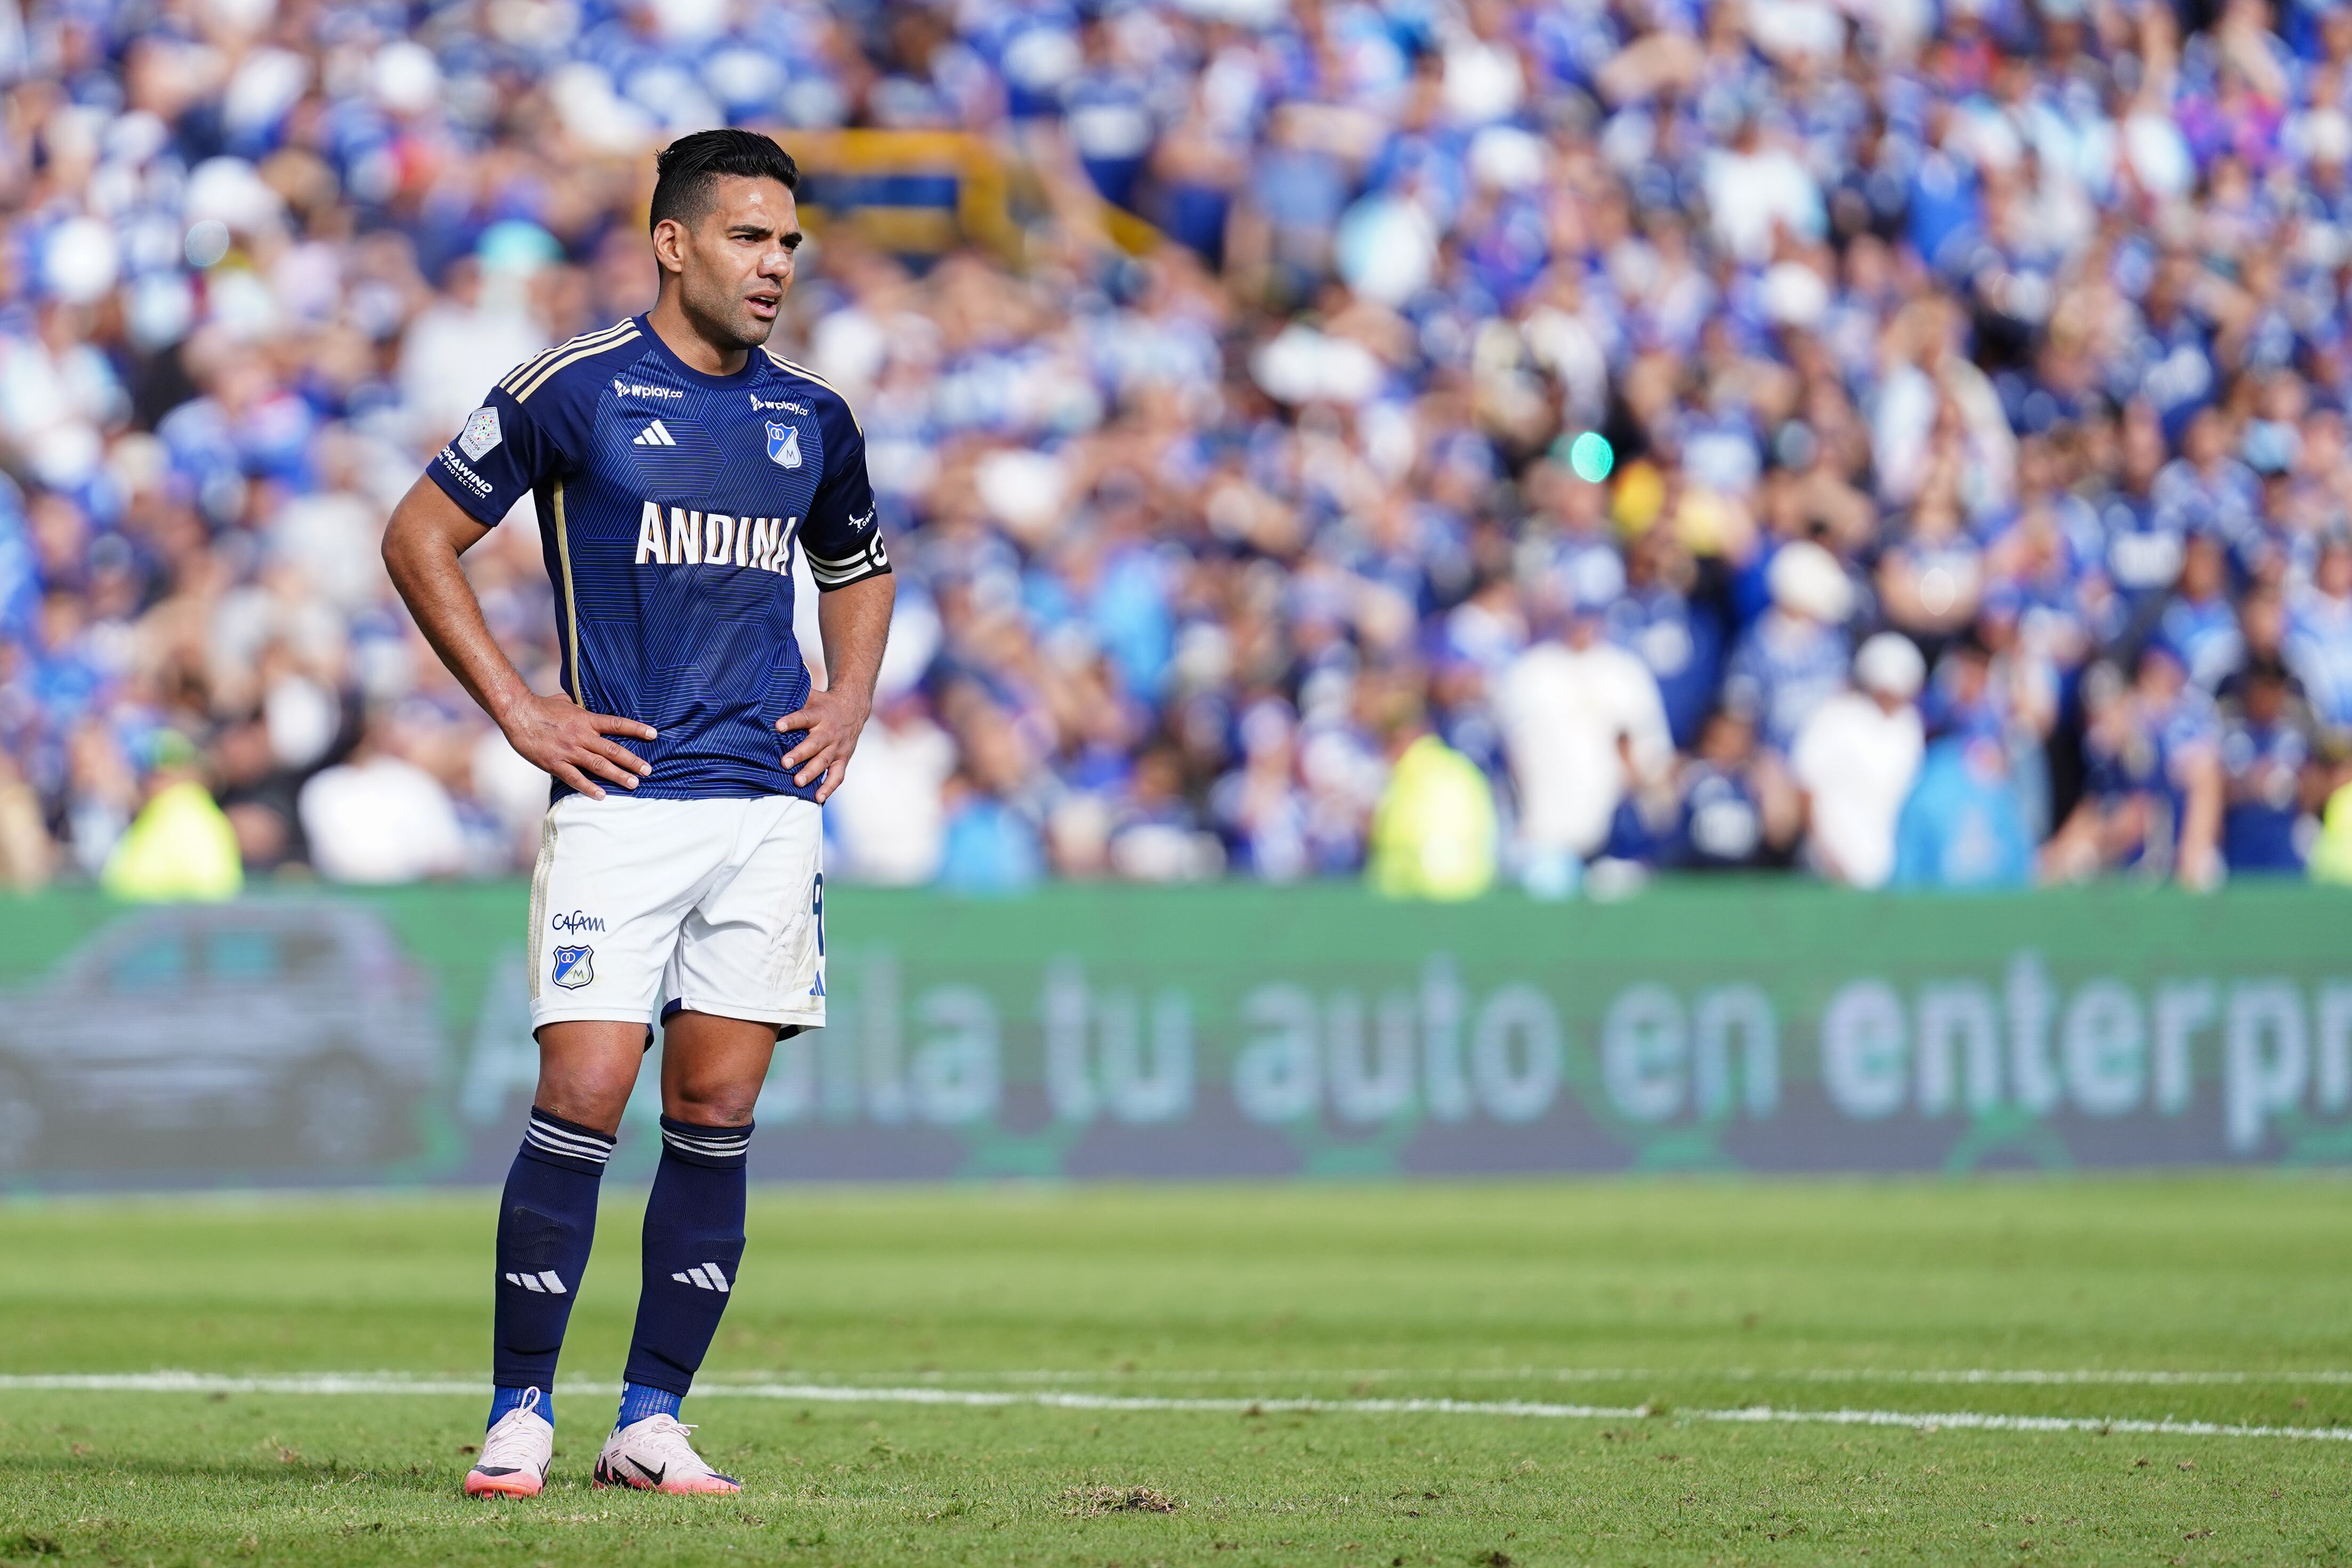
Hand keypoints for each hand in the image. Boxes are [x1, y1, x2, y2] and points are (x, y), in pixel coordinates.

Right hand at [499, 692, 656, 800]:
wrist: (517, 713)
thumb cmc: (541, 706)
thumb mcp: (566, 702)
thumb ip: (580, 708)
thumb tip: (587, 705)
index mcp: (586, 719)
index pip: (617, 724)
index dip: (637, 729)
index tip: (654, 734)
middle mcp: (582, 736)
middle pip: (613, 750)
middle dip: (633, 761)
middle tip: (648, 770)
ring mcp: (569, 751)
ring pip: (599, 765)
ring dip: (618, 776)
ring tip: (634, 784)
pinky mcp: (555, 763)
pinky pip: (575, 778)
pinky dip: (589, 788)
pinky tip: (602, 795)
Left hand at [776, 687, 870, 802]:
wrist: (853, 708)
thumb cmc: (823, 704)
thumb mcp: (811, 696)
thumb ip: (793, 698)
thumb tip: (766, 696)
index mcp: (819, 714)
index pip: (804, 717)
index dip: (791, 721)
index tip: (777, 726)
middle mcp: (829, 732)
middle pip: (815, 744)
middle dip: (800, 754)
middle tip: (785, 763)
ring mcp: (837, 747)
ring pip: (824, 761)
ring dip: (811, 772)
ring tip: (797, 782)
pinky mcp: (843, 759)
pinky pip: (837, 775)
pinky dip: (829, 787)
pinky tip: (818, 798)